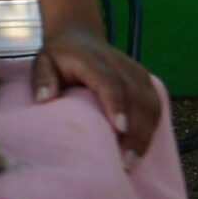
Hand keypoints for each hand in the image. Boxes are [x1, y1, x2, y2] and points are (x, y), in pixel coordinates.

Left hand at [32, 24, 161, 157]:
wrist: (80, 36)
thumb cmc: (59, 57)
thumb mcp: (43, 62)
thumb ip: (42, 79)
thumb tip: (44, 99)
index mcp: (93, 60)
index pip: (110, 82)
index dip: (117, 104)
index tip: (120, 129)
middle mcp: (120, 64)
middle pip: (136, 97)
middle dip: (136, 131)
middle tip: (127, 162)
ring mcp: (136, 72)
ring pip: (150, 103)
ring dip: (146, 133)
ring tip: (134, 161)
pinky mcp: (145, 80)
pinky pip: (155, 105)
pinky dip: (152, 127)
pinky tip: (142, 148)